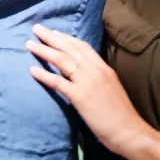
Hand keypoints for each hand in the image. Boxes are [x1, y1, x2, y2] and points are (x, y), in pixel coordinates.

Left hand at [27, 28, 148, 151]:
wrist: (130, 131)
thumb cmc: (121, 116)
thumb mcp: (111, 90)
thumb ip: (98, 80)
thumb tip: (84, 78)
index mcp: (104, 69)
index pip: (83, 47)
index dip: (67, 38)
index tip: (54, 32)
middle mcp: (96, 71)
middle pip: (70, 49)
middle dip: (51, 37)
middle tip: (37, 28)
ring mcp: (88, 83)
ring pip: (63, 60)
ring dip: (44, 50)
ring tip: (29, 44)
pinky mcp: (81, 97)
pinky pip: (59, 82)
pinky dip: (44, 75)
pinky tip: (32, 70)